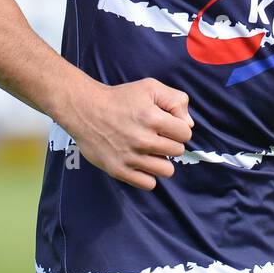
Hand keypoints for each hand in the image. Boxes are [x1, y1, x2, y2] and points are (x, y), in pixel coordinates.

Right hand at [56, 77, 195, 188]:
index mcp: (153, 118)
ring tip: (150, 150)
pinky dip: (148, 175)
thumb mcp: (151, 87)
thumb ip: (176, 100)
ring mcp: (130, 158)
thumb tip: (188, 125)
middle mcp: (143, 140)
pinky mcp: (119, 171)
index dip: (178, 128)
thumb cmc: (120, 98)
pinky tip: (141, 163)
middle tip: (156, 136)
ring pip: (166, 170)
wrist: (85, 110)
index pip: (185, 133)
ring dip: (161, 160)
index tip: (167, 125)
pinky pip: (148, 184)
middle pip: (177, 151)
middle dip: (170, 143)